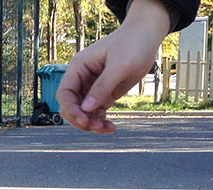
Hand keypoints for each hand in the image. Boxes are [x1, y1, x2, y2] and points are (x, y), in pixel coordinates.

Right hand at [56, 0, 170, 132]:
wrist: (147, 37)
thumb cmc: (133, 44)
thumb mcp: (120, 65)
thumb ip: (102, 87)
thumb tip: (86, 109)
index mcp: (79, 68)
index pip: (64, 93)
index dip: (71, 109)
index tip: (84, 120)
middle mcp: (81, 79)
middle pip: (71, 107)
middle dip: (81, 120)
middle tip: (98, 127)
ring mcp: (91, 88)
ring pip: (83, 114)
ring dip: (91, 124)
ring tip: (108, 128)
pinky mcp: (103, 95)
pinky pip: (95, 113)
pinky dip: (100, 122)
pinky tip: (111, 127)